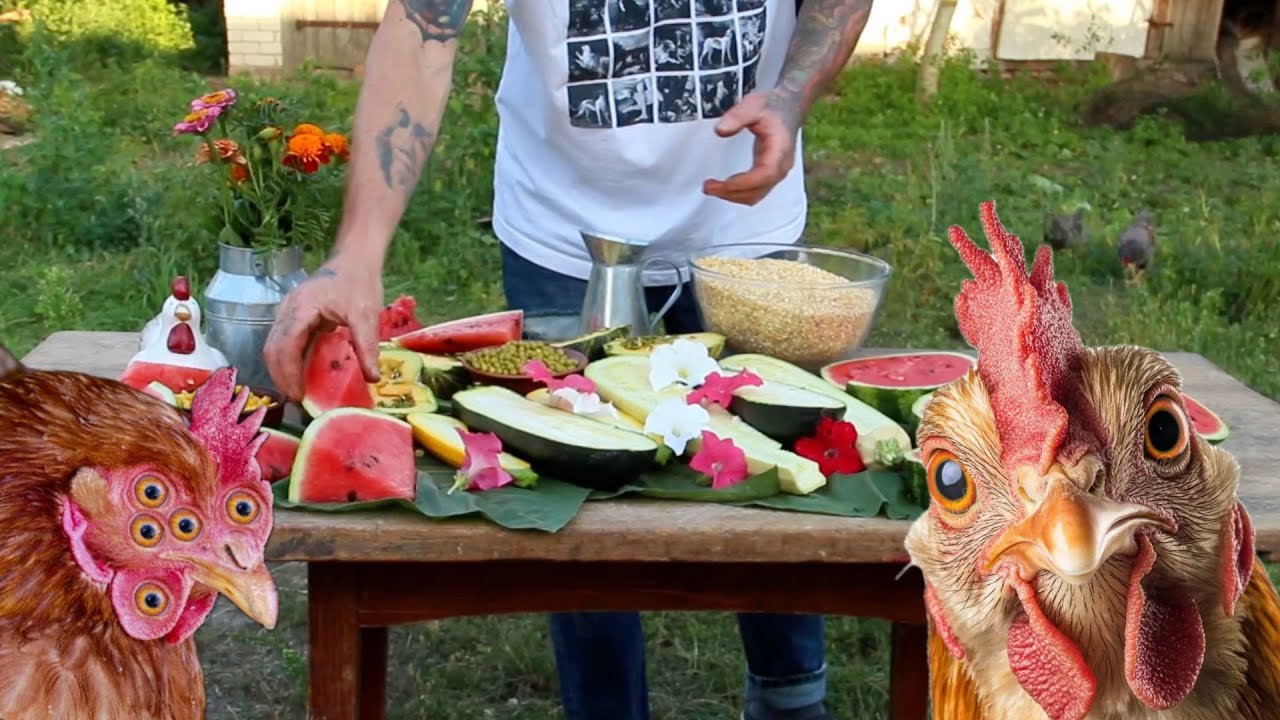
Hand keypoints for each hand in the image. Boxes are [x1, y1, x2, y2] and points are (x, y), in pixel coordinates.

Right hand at [262, 256, 382, 400]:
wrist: (355, 259)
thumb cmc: (359, 282)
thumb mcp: (366, 313)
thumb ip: (367, 345)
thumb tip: (371, 378)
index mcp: (301, 308)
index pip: (284, 346)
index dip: (288, 374)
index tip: (299, 396)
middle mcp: (288, 310)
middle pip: (272, 349)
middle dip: (281, 377)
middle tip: (298, 401)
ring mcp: (288, 313)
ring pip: (275, 347)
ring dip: (283, 370)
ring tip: (299, 393)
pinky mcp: (295, 317)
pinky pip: (286, 343)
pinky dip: (291, 361)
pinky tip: (303, 376)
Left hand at [703, 89, 800, 205]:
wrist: (788, 107)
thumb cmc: (772, 107)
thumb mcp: (754, 104)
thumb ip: (737, 116)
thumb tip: (720, 130)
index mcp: (780, 150)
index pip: (764, 175)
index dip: (743, 183)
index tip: (722, 183)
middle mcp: (781, 166)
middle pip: (758, 190)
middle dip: (731, 192)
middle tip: (708, 187)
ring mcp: (777, 173)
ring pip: (756, 195)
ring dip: (733, 196)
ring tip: (711, 188)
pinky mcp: (770, 175)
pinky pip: (755, 192)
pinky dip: (738, 193)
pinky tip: (724, 187)